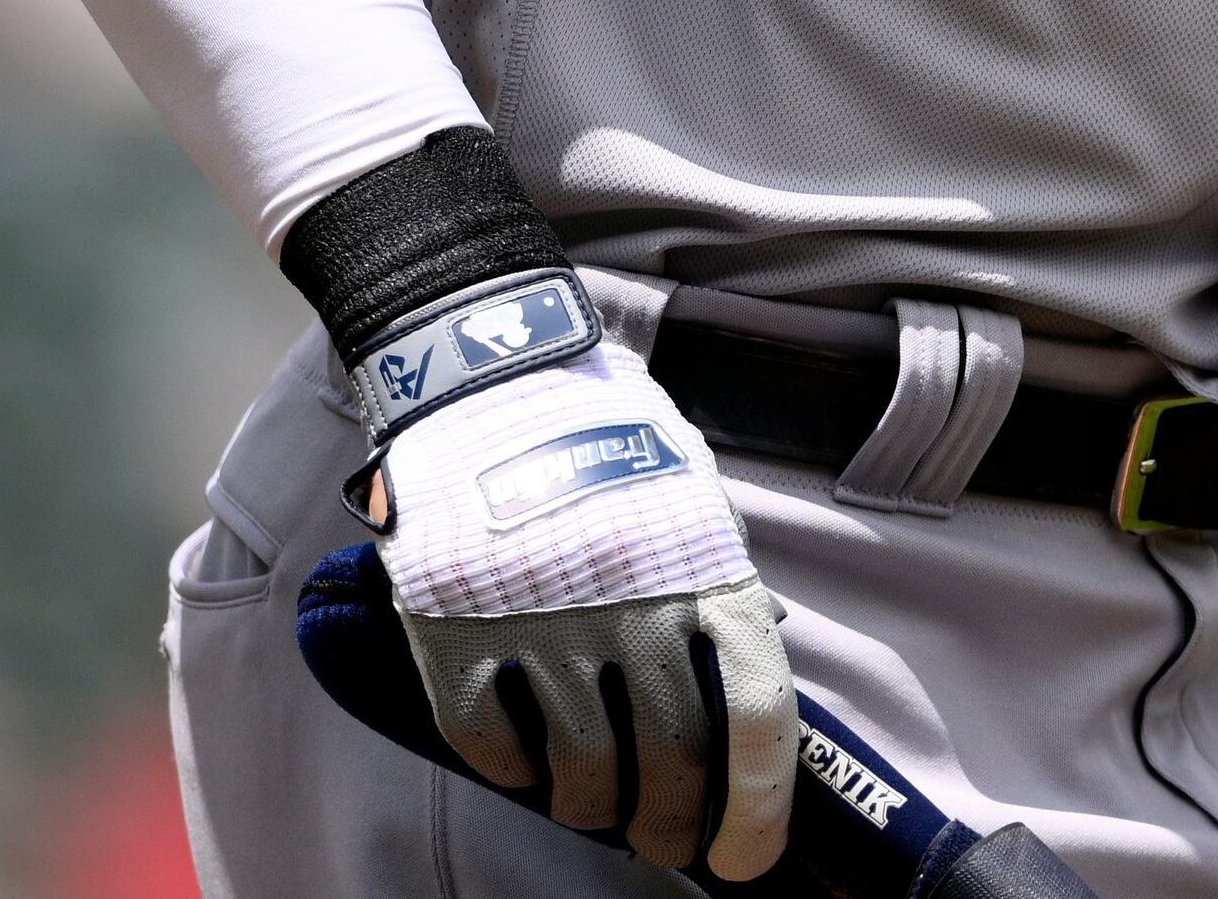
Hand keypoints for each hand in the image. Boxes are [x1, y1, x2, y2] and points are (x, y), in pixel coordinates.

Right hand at [375, 305, 795, 875]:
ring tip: (595, 808)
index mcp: (706, 569)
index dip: (760, 807)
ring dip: (595, 809)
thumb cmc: (604, 431)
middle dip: (674, 824)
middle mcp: (634, 606)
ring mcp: (542, 624)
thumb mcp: (689, 491)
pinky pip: (491, 743)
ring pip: (585, 770)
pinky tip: (524, 764)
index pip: (760, 716)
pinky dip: (513, 772)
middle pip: (675, 761)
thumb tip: (752, 657)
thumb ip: (717, 575)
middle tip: (665, 840)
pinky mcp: (457, 631)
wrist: (488, 368)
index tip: (743, 860)